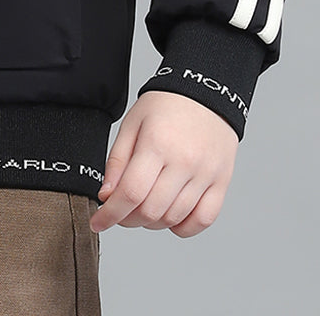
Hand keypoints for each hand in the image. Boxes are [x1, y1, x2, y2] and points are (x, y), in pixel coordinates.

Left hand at [89, 90, 237, 238]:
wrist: (205, 91)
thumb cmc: (166, 105)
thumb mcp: (132, 124)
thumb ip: (117, 161)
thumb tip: (107, 196)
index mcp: (157, 144)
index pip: (131, 193)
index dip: (110, 214)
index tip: (98, 222)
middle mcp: (184, 162)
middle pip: (151, 211)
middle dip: (128, 219)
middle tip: (121, 211)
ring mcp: (205, 174)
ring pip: (174, 219)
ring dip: (152, 223)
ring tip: (144, 208)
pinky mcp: (221, 182)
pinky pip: (202, 220)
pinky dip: (183, 227)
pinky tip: (170, 215)